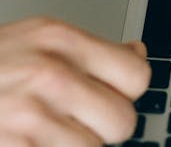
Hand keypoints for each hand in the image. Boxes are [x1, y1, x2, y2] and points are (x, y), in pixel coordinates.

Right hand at [0, 17, 150, 145]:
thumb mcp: (40, 37)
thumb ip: (91, 49)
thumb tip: (136, 54)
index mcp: (61, 41)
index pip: (136, 75)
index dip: (128, 90)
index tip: (116, 93)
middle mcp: (51, 76)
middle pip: (122, 121)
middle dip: (104, 126)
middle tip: (80, 119)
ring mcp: (30, 118)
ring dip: (75, 145)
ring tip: (50, 131)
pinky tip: (33, 141)